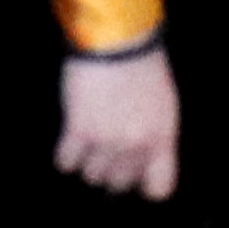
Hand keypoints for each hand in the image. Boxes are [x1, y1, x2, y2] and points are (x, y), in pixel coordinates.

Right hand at [53, 42, 180, 199]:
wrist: (117, 38)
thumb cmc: (142, 64)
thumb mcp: (163, 103)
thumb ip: (155, 137)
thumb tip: (141, 161)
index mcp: (162, 139)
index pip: (158, 189)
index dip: (142, 183)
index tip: (132, 172)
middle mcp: (137, 146)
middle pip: (118, 184)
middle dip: (110, 167)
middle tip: (104, 144)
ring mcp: (107, 141)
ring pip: (91, 175)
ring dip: (87, 159)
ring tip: (88, 134)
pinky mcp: (79, 131)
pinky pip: (66, 162)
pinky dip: (65, 153)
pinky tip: (69, 137)